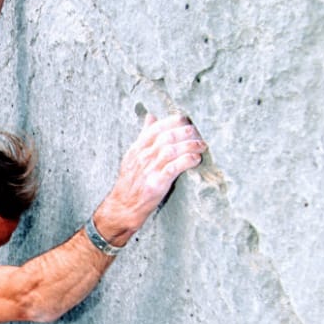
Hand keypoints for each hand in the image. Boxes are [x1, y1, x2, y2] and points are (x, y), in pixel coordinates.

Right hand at [95, 112, 206, 242]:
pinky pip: (173, 168)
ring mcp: (149, 170)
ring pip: (171, 150)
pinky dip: (186, 161)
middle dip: (186, 132)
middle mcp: (143, 156)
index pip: (156, 128)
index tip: (187, 121)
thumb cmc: (131, 182)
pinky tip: (196, 159)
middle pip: (167, 137)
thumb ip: (143, 135)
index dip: (173, 121)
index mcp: (137, 148)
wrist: (122, 207)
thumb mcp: (133, 155)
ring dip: (190, 145)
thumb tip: (151, 116)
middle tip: (198, 133)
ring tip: (202, 145)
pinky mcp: (156, 184)